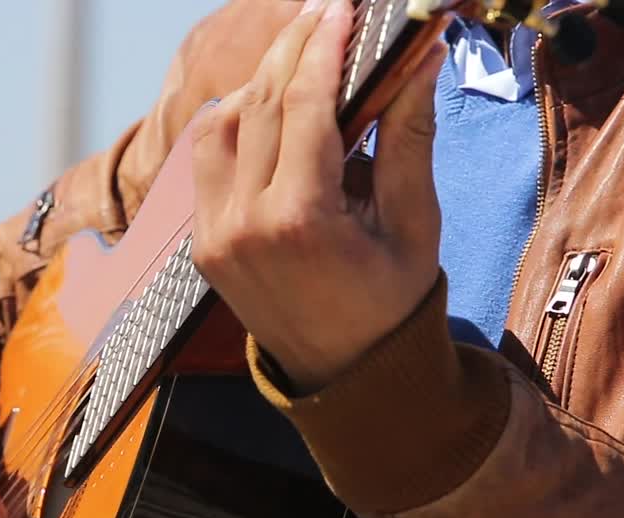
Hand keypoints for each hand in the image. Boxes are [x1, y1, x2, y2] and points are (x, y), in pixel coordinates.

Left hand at [191, 0, 445, 393]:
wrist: (345, 375)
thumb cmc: (391, 302)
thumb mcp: (414, 224)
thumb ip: (408, 137)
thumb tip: (420, 55)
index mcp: (299, 222)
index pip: (302, 107)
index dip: (324, 47)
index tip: (344, 7)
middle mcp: (243, 224)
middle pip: (257, 106)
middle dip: (292, 49)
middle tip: (325, 12)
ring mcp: (213, 235)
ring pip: (220, 126)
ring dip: (257, 82)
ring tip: (300, 53)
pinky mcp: (203, 241)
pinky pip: (207, 161)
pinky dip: (235, 122)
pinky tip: (268, 105)